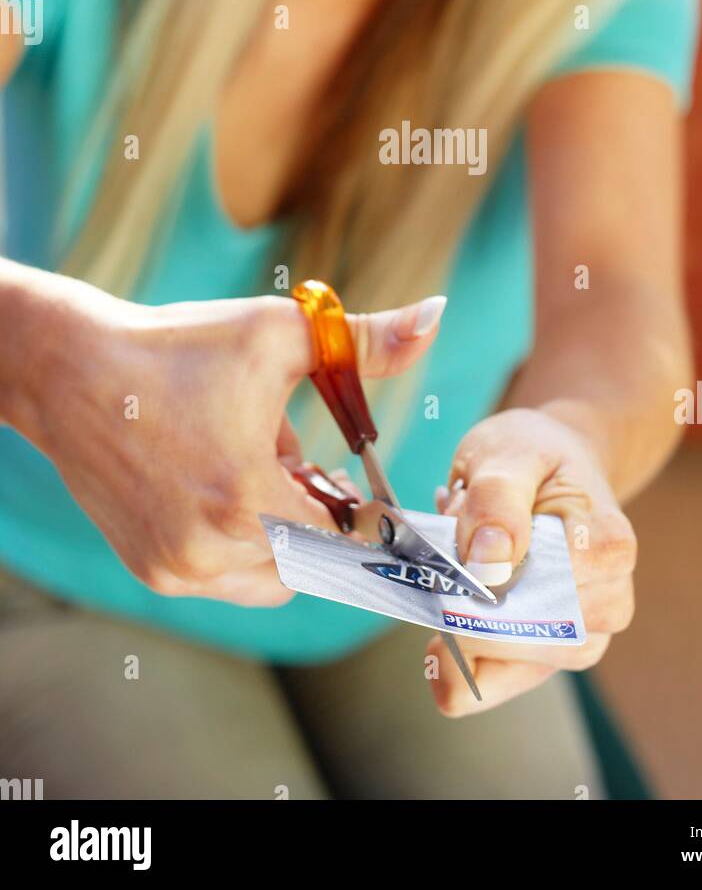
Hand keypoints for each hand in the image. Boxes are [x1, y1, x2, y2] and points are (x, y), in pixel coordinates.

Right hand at [23, 273, 444, 606]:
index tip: (358, 484)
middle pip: (312, 564)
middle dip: (320, 520)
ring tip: (258, 470)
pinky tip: (222, 485)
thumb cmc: (178, 348)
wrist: (72, 371)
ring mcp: (176, 570)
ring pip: (269, 578)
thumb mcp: (278, 334)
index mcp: (248, 501)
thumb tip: (436, 315)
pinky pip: (224, 577)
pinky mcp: (152, 572)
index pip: (345, 539)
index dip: (361, 512)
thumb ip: (366, 339)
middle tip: (303, 465)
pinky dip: (240, 543)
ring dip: (282, 537)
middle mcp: (209, 552)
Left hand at [427, 406, 635, 715]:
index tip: (462, 516)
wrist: (552, 469)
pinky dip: (451, 659)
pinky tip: (438, 632)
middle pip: (522, 631)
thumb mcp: (510, 452)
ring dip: (458, 619)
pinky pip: (486, 685)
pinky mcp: (542, 659)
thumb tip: (488, 563)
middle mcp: (608, 604)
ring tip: (457, 566)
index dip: (489, 561)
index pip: (548, 582)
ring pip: (501, 665)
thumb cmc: (534, 458)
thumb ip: (497, 499)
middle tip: (451, 537)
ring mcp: (580, 640)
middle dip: (464, 592)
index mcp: (608, 546)